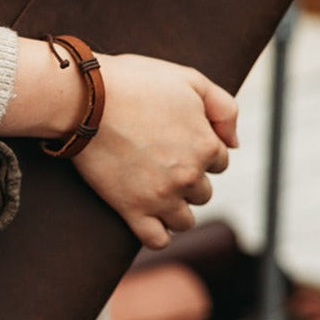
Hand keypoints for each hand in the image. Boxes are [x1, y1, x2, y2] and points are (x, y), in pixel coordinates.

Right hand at [72, 54, 237, 248]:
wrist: (84, 98)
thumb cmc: (132, 82)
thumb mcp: (188, 79)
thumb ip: (223, 107)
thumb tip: (235, 143)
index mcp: (206, 144)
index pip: (218, 160)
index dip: (197, 148)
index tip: (172, 139)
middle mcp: (189, 175)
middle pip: (202, 191)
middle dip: (186, 179)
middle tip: (157, 160)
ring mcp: (160, 196)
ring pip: (184, 220)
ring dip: (174, 207)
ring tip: (151, 188)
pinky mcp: (131, 209)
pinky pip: (157, 240)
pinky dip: (157, 233)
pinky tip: (146, 217)